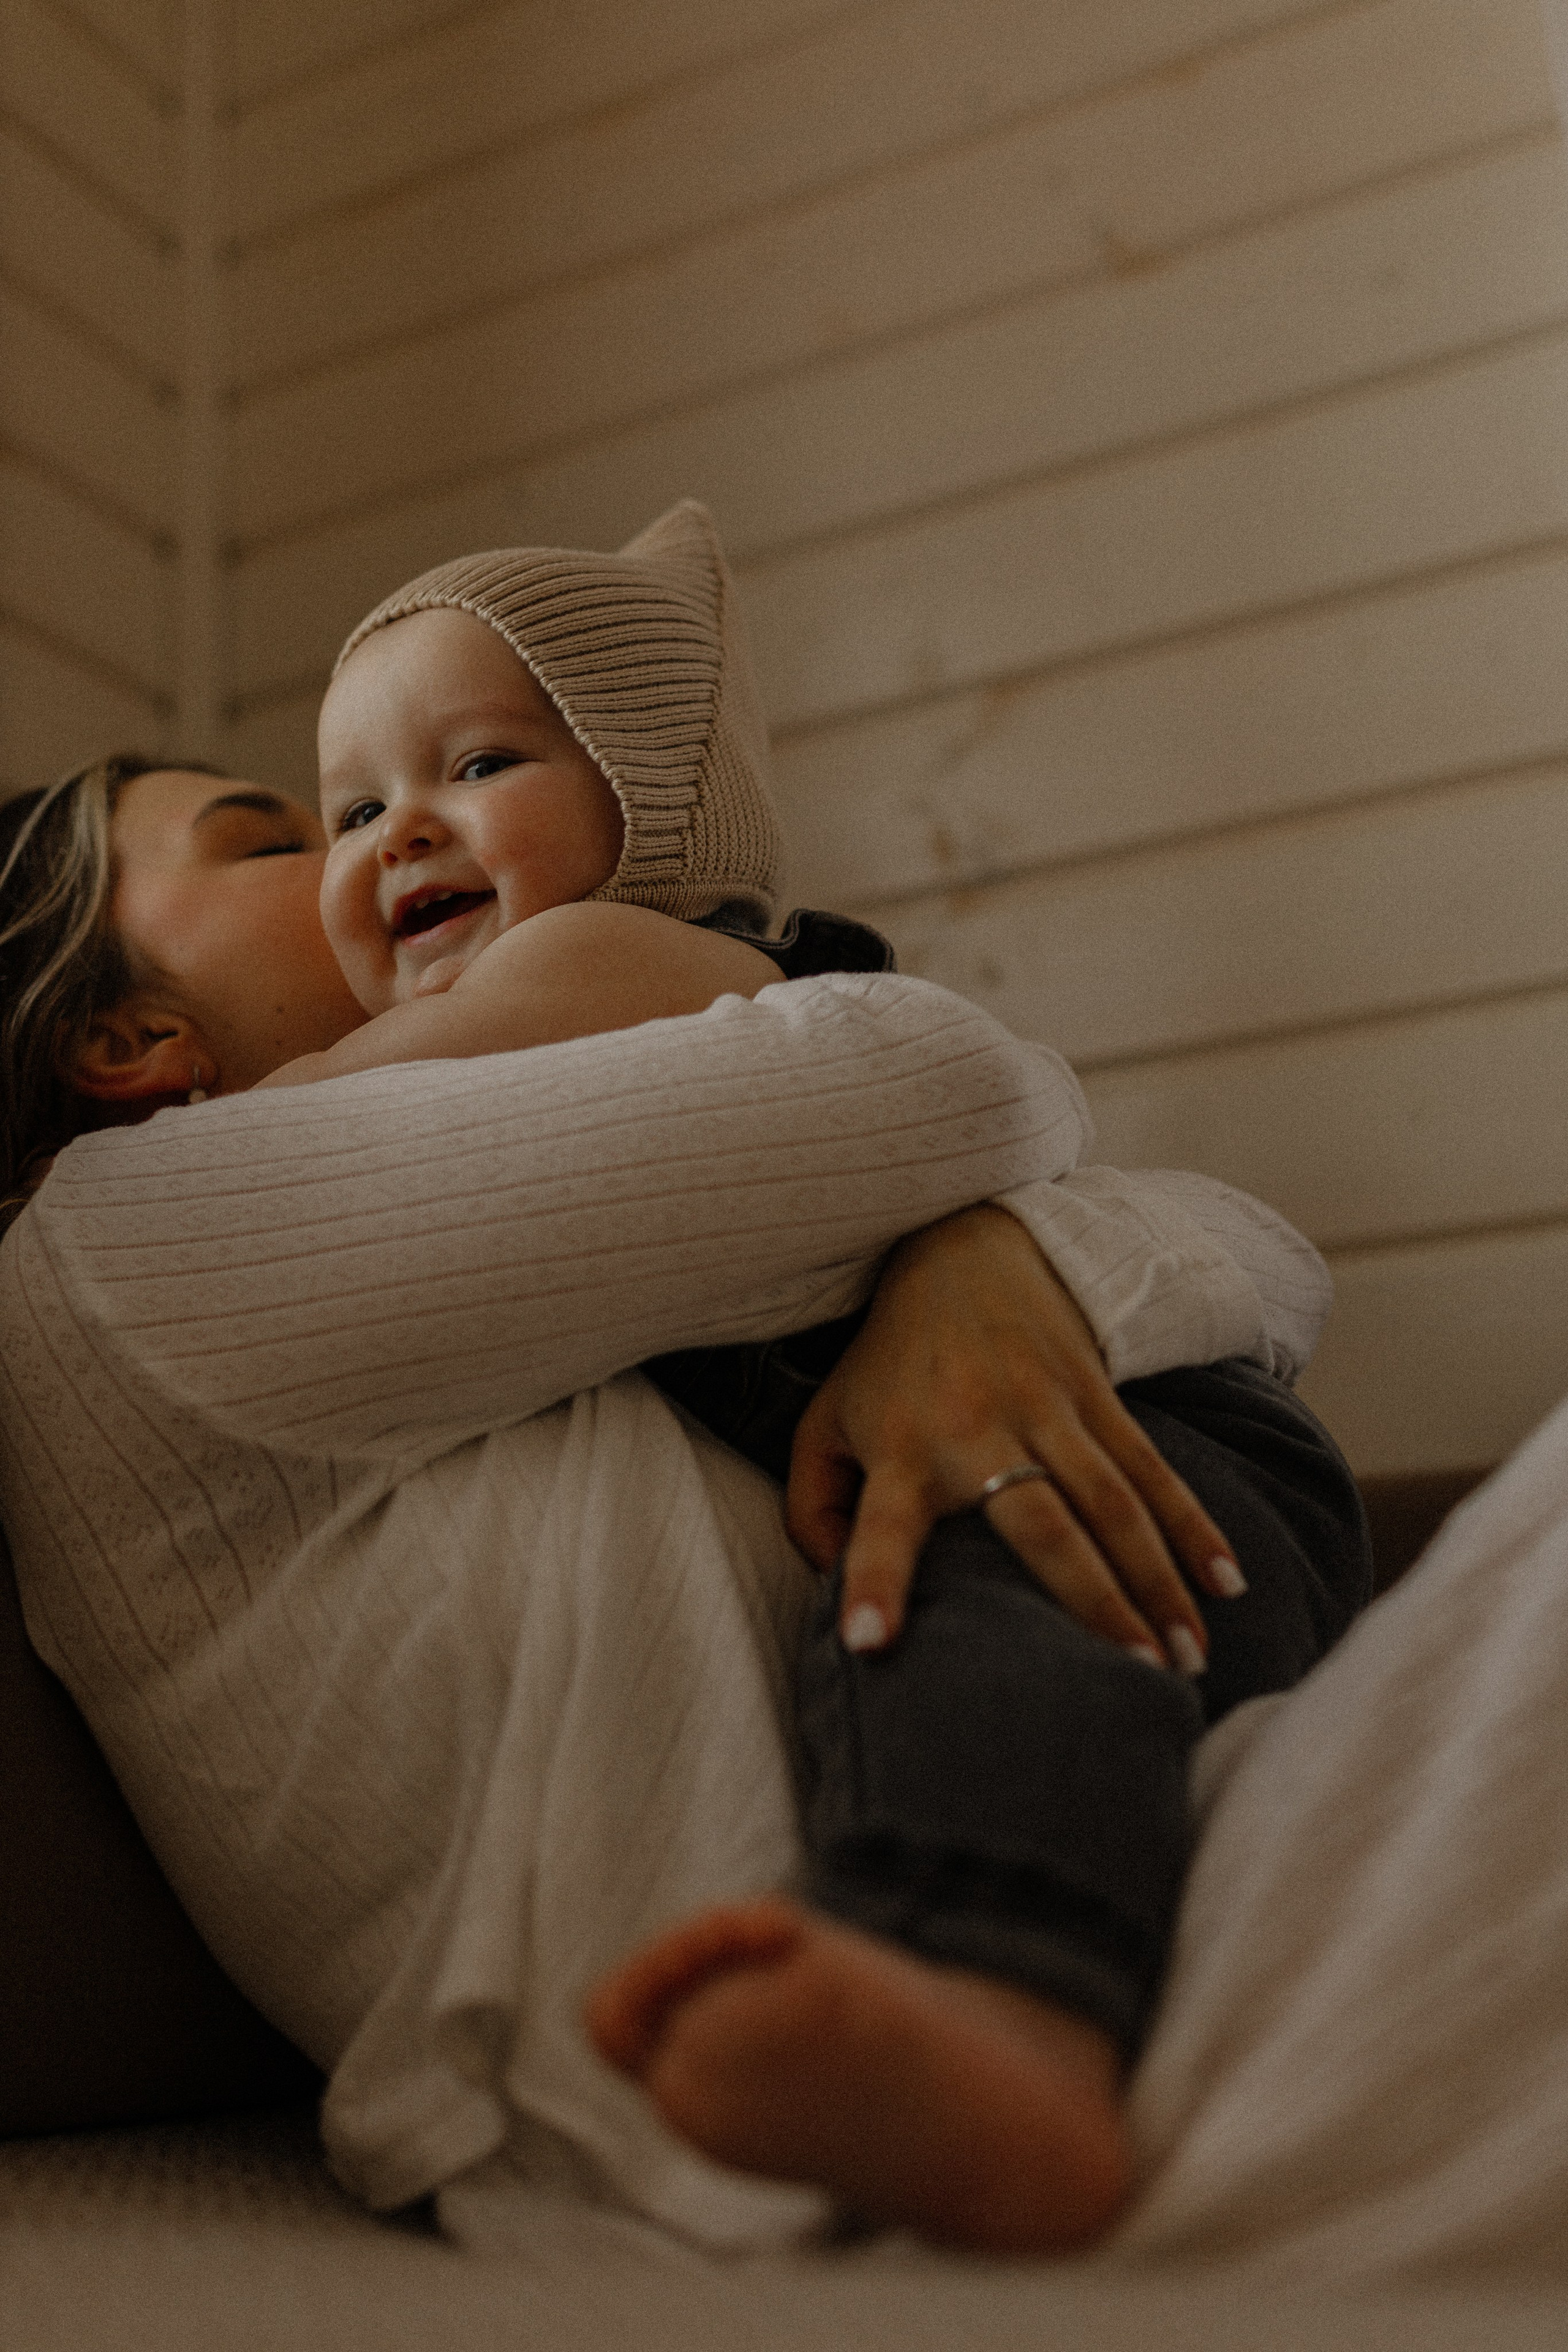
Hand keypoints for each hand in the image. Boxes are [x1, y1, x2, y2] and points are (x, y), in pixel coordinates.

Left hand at [784, 1205, 1243, 1671]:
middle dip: (1089, 1602)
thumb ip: (812, 1511)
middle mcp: (977, 1430)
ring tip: (1184, 1663)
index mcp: (902, 1449)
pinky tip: (1227, 1586)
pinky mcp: (1096, 1394)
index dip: (873, 1580)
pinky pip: (1153, 1469)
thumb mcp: (823, 1424)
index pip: (878, 1525)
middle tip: (1128, 1679)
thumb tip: (835, 1591)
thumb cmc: (887, 1361)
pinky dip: (1194, 1526)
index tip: (869, 1644)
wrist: (961, 1249)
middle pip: (1041, 1524)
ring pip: (1114, 1504)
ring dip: (1155, 1583)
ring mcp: (1047, 1409)